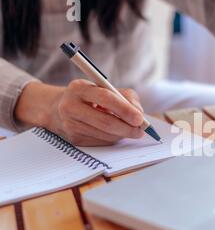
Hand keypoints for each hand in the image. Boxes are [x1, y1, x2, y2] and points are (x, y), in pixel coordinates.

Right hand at [15, 80, 144, 145]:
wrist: (57, 108)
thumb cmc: (90, 97)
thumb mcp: (105, 88)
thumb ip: (126, 97)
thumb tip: (139, 114)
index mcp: (79, 88)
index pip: (106, 98)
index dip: (125, 110)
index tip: (140, 118)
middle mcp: (70, 106)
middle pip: (105, 122)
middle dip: (127, 128)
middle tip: (141, 131)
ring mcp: (70, 125)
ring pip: (105, 135)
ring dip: (122, 135)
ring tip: (131, 131)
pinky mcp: (74, 139)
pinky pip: (101, 142)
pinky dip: (113, 139)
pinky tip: (116, 133)